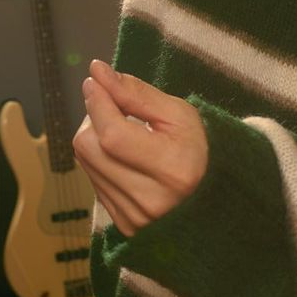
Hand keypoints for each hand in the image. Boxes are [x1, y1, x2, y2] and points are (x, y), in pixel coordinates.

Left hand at [74, 59, 208, 236]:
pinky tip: (120, 156)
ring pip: (85, 161)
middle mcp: (150, 200)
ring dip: (93, 137)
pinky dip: (98, 159)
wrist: (212, 197)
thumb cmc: (195, 148)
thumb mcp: (177, 114)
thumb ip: (136, 92)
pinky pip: (91, 179)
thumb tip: (97, 71)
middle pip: (90, 146)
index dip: (98, 102)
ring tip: (120, 132)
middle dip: (93, 117)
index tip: (95, 80)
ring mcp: (134, 217)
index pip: (112, 134)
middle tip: (112, 107)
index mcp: (173, 170)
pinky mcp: (123, 225)